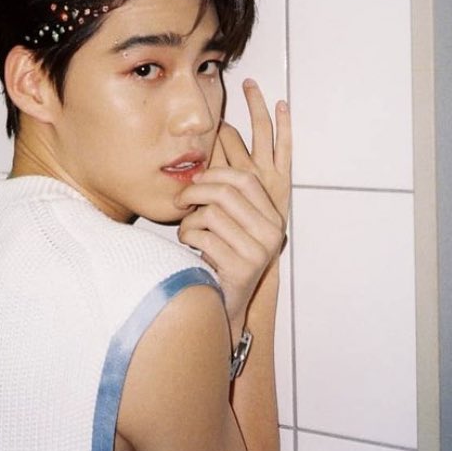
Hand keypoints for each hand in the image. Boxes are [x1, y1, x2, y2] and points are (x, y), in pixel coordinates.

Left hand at [176, 80, 291, 327]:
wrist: (224, 302)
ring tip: (188, 231)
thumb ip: (224, 193)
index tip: (195, 176)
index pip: (244, 177)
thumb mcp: (228, 221)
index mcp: (271, 214)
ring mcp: (259, 251)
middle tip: (179, 200)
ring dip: (189, 221)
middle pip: (225, 191)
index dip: (215, 172)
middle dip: (194, 192)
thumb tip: (210, 148)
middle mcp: (271, 231)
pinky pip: (201, 237)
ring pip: (210, 213)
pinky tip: (191, 248)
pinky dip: (187, 239)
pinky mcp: (242, 268)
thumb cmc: (221, 254)